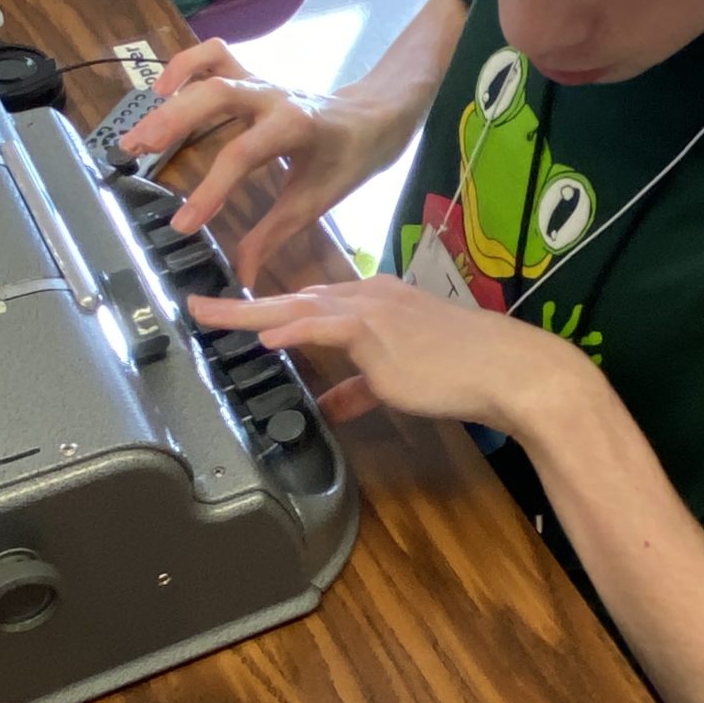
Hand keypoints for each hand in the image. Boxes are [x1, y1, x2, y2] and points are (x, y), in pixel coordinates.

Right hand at [125, 39, 395, 288]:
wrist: (375, 115)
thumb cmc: (348, 160)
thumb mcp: (315, 201)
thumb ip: (273, 235)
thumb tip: (242, 277)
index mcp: (295, 128)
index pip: (241, 154)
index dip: (209, 190)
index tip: (182, 226)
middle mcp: (274, 96)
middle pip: (217, 95)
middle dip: (173, 121)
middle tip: (135, 153)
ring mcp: (262, 80)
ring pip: (211, 70)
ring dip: (170, 97)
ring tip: (136, 135)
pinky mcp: (252, 74)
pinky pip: (215, 55)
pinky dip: (186, 65)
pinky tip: (162, 91)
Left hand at [189, 276, 595, 436]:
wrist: (506, 368)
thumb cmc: (462, 373)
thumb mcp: (399, 381)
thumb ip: (360, 390)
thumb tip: (333, 406)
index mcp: (375, 302)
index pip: (311, 304)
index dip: (271, 311)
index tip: (238, 315)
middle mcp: (368, 296)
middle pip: (293, 299)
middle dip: (241, 305)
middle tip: (197, 307)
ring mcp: (372, 310)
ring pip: (298, 307)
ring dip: (249, 313)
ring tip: (207, 317)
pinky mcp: (379, 330)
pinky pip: (326, 328)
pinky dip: (294, 331)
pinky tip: (266, 338)